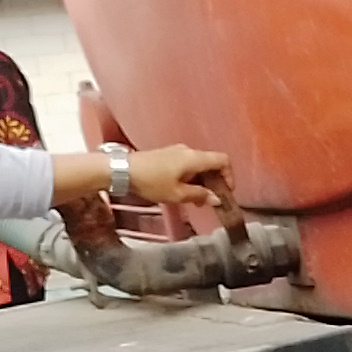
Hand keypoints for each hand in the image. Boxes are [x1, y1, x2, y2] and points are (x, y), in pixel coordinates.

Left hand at [51, 143, 228, 210]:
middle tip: (210, 200)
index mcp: (194, 158)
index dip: (229, 176)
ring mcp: (176, 151)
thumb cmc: (150, 182)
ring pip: (198, 165)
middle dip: (214, 182)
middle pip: (211, 163)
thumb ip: (199, 195)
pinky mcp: (166, 155)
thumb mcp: (177, 194)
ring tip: (195, 199)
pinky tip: (181, 191)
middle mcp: (188, 151)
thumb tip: (216, 199)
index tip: (225, 192)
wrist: (122, 170)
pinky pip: (186, 164)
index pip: (222, 160)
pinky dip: (190, 177)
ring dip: (201, 181)